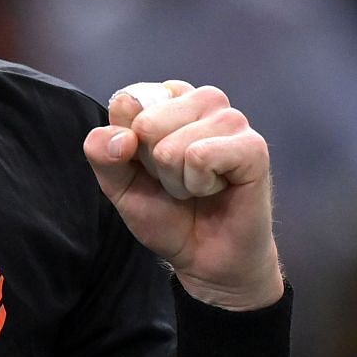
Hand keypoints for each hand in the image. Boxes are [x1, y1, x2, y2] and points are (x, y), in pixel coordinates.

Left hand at [83, 81, 283, 310]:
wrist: (206, 259)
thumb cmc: (168, 214)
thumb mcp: (119, 185)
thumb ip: (103, 153)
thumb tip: (121, 137)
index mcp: (171, 98)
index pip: (127, 103)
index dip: (128, 147)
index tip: (151, 167)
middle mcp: (203, 100)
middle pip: (146, 123)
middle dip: (154, 165)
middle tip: (178, 181)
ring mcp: (231, 119)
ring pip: (172, 146)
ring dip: (177, 180)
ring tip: (197, 188)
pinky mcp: (252, 146)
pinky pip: (201, 157)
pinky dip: (198, 184)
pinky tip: (216, 189)